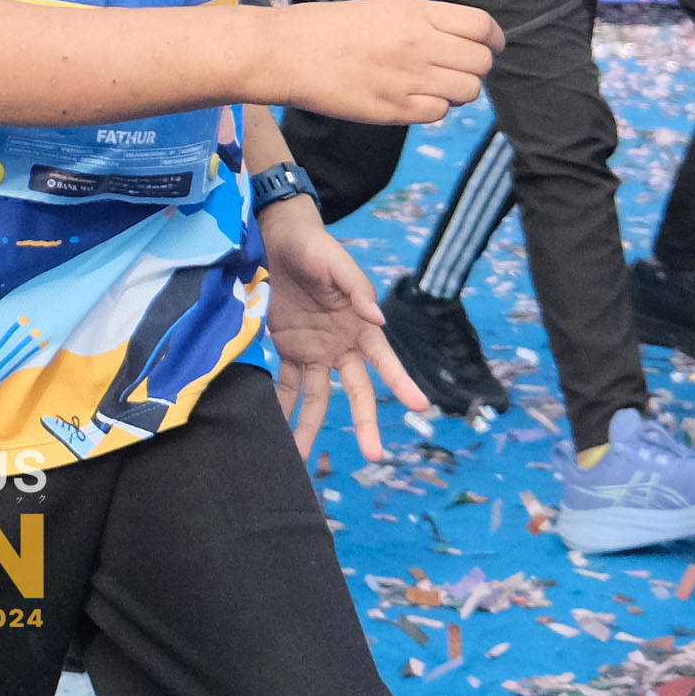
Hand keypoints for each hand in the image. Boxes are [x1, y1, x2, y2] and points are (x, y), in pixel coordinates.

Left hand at [263, 196, 422, 463]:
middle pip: (356, 393)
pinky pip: (284, 383)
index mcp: (360, 327)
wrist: (275, 238)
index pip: (386, 362)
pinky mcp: (285, 348)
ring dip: (309, 426)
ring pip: (316, 398)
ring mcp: (312, 351)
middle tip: (374, 455)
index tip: (421, 407)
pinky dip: (280, 404)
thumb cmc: (315, 248)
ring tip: (300, 457)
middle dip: (365, 424)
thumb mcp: (337, 263)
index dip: (402, 383)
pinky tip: (273, 427)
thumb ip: (357, 288)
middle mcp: (340, 346)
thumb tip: (377, 318)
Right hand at [268, 0, 498, 124]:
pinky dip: (433, 108)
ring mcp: (407, 79)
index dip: (493, 38)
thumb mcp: (386, 8)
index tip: (491, 45)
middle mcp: (417, 44)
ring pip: (467, 92)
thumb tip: (465, 41)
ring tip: (434, 84)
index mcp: (415, 13)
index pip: (480, 26)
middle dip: (475, 66)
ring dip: (458, 90)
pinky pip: (438, 113)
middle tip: (456, 67)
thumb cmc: (333, 28)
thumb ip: (427, 22)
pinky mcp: (394, 110)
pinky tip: (412, 98)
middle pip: (480, 63)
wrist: (290, 52)